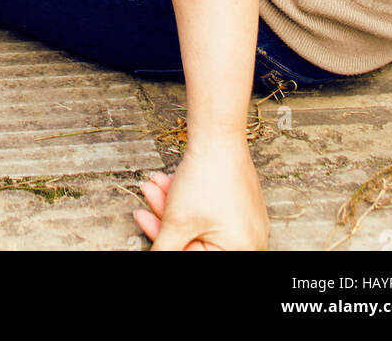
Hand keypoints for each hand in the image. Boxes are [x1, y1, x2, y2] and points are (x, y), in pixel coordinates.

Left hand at [133, 138, 269, 250]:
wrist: (218, 136)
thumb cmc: (206, 177)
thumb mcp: (176, 222)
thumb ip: (164, 247)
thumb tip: (157, 256)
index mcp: (239, 250)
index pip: (192, 254)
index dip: (163, 237)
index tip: (146, 224)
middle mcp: (248, 241)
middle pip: (195, 239)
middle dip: (164, 221)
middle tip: (143, 211)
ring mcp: (245, 222)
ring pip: (198, 223)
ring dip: (171, 207)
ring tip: (153, 188)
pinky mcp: (238, 205)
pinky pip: (208, 211)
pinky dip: (186, 201)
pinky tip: (170, 185)